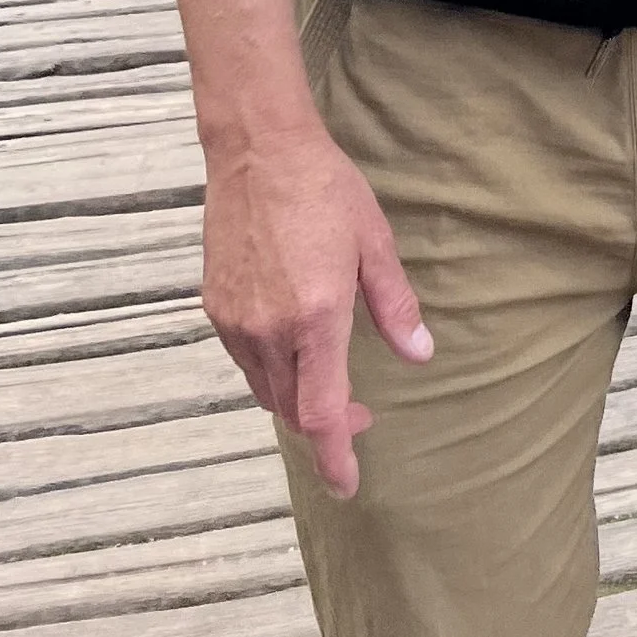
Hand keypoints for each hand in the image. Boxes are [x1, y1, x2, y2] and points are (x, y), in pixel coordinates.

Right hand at [200, 118, 431, 498]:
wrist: (257, 150)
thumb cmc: (324, 189)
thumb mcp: (375, 243)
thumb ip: (395, 306)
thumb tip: (420, 354)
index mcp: (315, 318)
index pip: (322, 413)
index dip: (336, 456)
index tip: (346, 486)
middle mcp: (269, 329)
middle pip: (292, 410)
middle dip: (325, 426)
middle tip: (362, 415)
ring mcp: (236, 320)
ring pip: (265, 389)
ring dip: (297, 399)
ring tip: (330, 383)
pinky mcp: (215, 306)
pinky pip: (245, 361)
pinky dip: (272, 372)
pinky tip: (295, 347)